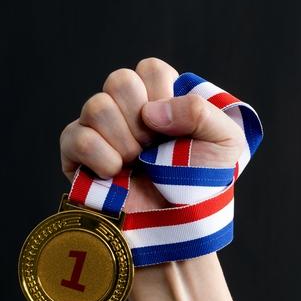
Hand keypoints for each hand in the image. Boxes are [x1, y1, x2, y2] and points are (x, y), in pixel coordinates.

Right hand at [59, 58, 246, 212]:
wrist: (176, 231)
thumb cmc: (201, 187)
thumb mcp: (225, 143)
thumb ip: (200, 110)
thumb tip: (150, 111)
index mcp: (159, 100)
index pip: (149, 69)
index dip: (162, 94)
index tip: (174, 128)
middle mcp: (126, 111)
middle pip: (119, 80)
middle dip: (140, 118)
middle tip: (153, 149)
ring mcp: (98, 133)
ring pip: (96, 106)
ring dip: (124, 141)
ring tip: (137, 165)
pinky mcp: (76, 157)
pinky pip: (75, 137)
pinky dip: (100, 156)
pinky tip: (115, 174)